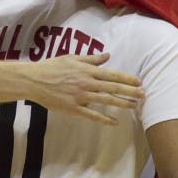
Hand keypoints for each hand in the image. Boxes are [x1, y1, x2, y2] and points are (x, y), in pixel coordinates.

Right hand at [27, 53, 143, 125]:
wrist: (34, 80)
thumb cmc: (52, 67)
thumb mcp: (72, 58)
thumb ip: (91, 59)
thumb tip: (107, 56)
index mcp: (87, 71)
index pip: (111, 74)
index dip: (126, 78)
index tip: (139, 82)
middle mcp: (86, 83)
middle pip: (112, 88)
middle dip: (129, 91)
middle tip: (143, 95)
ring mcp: (80, 97)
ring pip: (105, 100)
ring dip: (121, 103)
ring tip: (134, 106)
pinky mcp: (73, 108)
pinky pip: (92, 115)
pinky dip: (104, 119)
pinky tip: (114, 122)